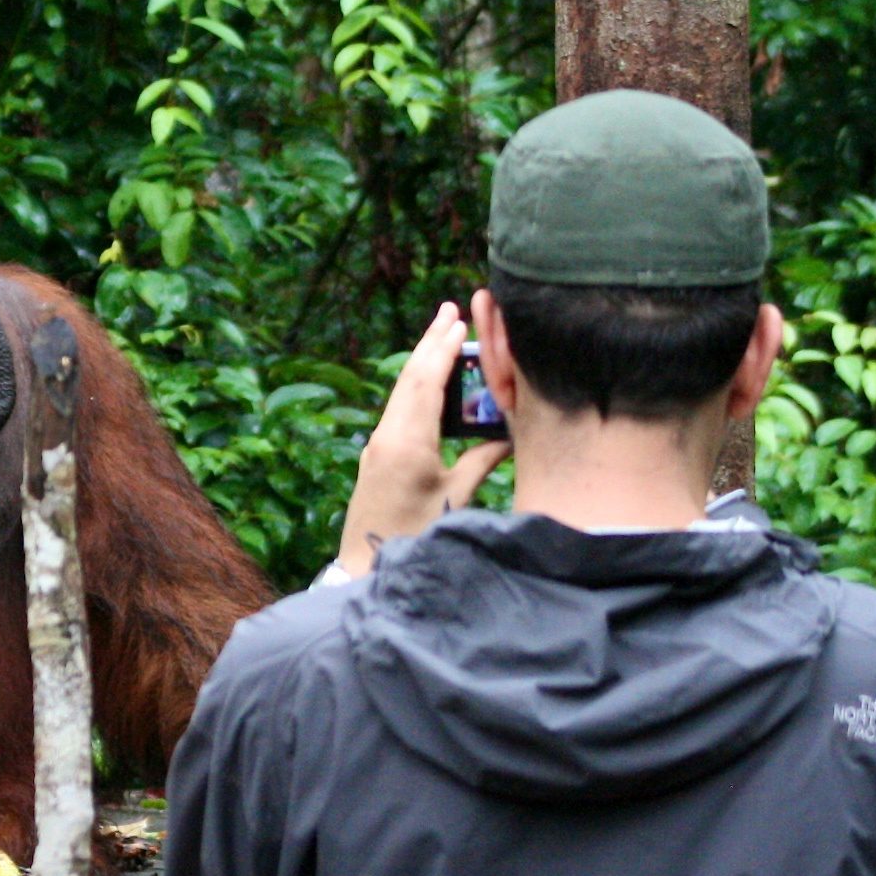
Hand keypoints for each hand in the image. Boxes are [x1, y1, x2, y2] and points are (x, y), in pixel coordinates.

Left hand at [334, 302, 512, 577]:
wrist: (364, 565)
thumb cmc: (414, 536)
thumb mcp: (457, 497)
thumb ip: (483, 461)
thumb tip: (511, 434)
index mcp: (407, 441)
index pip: (426, 383)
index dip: (442, 350)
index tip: (458, 322)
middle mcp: (387, 435)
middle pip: (410, 378)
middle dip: (430, 343)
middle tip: (448, 310)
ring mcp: (378, 443)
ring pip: (402, 392)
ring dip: (422, 361)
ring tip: (441, 334)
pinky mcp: (377, 454)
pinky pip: (399, 409)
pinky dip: (416, 386)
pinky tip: (429, 380)